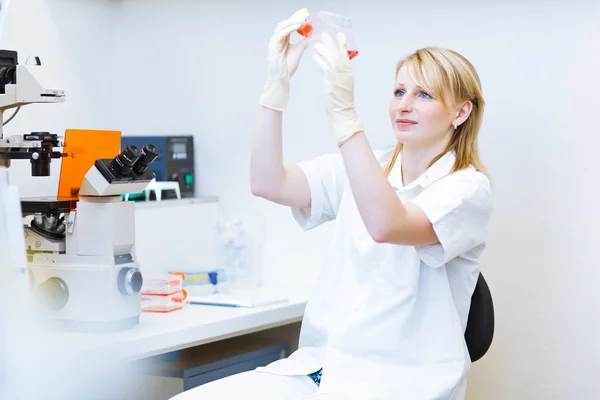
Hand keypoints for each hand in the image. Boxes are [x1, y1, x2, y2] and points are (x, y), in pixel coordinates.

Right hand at [259, 8, 309, 110]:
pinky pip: (282, 33)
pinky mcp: (273, 44)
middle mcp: (279, 38)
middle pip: (287, 22)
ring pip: (283, 25)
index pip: (291, 25)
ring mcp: (275, 40)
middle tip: (306, 12)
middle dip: (296, 16)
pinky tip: (298, 25)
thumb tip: (310, 35)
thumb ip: (303, 43)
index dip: (298, 18)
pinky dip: (290, 28)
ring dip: (293, 21)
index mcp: (284, 39)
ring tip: (303, 19)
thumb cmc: (287, 67)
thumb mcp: (299, 51)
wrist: (281, 77)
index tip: (307, 14)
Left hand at [313, 32, 363, 146]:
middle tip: (326, 34)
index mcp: (348, 73)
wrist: (343, 113)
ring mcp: (339, 76)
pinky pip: (325, 67)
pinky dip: (319, 60)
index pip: (346, 55)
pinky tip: (314, 56)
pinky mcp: (332, 81)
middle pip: (339, 53)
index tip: (339, 35)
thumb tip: (328, 65)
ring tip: (316, 43)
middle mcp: (345, 72)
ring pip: (332, 58)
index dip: (342, 44)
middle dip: (332, 43)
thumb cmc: (340, 101)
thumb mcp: (339, 85)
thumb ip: (335, 74)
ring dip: (324, 49)